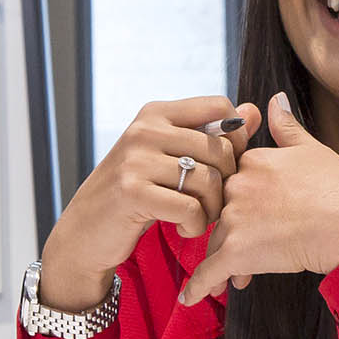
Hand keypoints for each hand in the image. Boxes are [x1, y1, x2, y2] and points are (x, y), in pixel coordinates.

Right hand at [37, 96, 257, 309]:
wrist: (85, 232)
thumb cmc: (135, 193)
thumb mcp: (169, 157)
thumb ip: (211, 134)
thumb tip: (253, 112)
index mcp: (156, 112)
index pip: (219, 107)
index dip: (235, 138)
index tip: (223, 166)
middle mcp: (144, 130)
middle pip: (220, 149)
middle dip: (226, 183)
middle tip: (210, 202)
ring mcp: (136, 160)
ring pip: (209, 180)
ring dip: (212, 209)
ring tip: (197, 218)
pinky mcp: (133, 193)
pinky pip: (191, 208)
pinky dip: (195, 225)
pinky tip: (182, 227)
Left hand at [180, 93, 338, 303]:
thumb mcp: (313, 150)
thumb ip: (287, 127)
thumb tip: (274, 100)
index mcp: (254, 161)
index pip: (232, 183)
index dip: (241, 203)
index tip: (250, 215)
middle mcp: (239, 187)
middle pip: (220, 213)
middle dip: (231, 232)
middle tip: (248, 248)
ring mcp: (236, 218)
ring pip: (217, 242)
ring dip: (227, 260)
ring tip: (239, 276)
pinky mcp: (238, 250)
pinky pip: (210, 271)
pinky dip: (200, 285)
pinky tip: (192, 298)